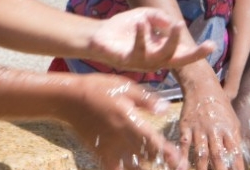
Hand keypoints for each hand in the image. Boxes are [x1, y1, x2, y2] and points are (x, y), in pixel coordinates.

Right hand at [66, 74, 188, 169]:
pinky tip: (132, 165)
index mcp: (129, 120)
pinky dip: (124, 169)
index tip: (179, 162)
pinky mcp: (99, 153)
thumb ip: (146, 100)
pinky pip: (114, 169)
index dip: (168, 153)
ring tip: (151, 163)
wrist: (69, 99)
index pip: (153, 142)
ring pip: (132, 167)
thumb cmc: (99, 88)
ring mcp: (109, 148)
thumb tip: (166, 108)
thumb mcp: (125, 87)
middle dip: (160, 160)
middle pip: (146, 157)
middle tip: (175, 165)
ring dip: (143, 166)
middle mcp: (120, 138)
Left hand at [89, 8, 214, 71]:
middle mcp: (154, 61)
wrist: (99, 35)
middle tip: (206, 44)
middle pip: (176, 61)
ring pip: (159, 57)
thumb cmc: (124, 28)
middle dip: (191, 53)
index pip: (183, 53)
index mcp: (161, 51)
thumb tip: (171, 22)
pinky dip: (141, 34)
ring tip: (174, 23)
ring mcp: (141, 63)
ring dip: (168, 40)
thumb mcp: (146, 16)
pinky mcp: (125, 62)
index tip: (212, 44)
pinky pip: (137, 50)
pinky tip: (141, 21)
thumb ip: (159, 16)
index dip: (197, 52)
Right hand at [180, 84, 244, 169]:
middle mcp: (215, 130)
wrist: (202, 87)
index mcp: (229, 129)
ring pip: (201, 152)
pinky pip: (184, 144)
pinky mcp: (186, 126)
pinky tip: (183, 166)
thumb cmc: (220, 106)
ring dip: (202, 168)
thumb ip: (234, 140)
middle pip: (218, 154)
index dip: (237, 166)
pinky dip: (183, 156)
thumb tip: (236, 160)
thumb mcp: (232, 120)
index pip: (235, 152)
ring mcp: (199, 128)